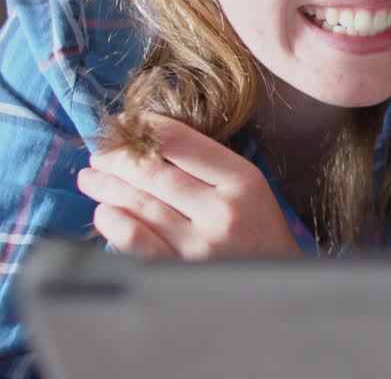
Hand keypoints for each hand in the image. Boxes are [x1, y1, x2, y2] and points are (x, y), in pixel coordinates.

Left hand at [77, 112, 299, 259]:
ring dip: (107, 187)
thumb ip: (207, 165)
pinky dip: (113, 223)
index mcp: (242, 181)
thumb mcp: (248, 187)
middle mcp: (220, 212)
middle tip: (101, 153)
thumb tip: (148, 140)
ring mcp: (198, 245)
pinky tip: (104, 213)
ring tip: (92, 177)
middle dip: (118, 158)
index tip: (128, 124)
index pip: (181, 141)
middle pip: (153, 172)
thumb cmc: (258, 230)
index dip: (146, 128)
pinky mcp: (178, 271)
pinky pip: (133, 241)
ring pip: (139, 204)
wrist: (279, 284)